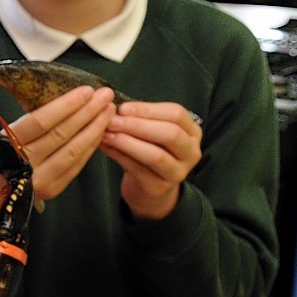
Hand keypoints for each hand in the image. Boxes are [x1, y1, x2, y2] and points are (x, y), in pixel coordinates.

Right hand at [0, 84, 114, 203]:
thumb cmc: (1, 154)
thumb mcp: (5, 134)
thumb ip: (32, 121)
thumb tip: (66, 99)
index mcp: (8, 143)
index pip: (41, 121)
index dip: (66, 105)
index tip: (86, 91)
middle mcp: (23, 163)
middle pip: (61, 134)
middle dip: (87, 112)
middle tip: (104, 96)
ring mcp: (39, 179)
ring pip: (73, 150)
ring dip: (94, 128)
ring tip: (108, 111)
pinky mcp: (53, 188)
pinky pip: (76, 165)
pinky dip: (90, 146)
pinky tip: (99, 132)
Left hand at [100, 100, 201, 220]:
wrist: (150, 188)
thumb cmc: (150, 151)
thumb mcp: (152, 132)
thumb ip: (140, 119)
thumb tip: (115, 107)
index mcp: (192, 132)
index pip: (176, 114)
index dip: (148, 109)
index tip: (122, 108)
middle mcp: (191, 152)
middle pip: (170, 134)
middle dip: (137, 125)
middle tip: (112, 120)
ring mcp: (177, 172)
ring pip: (155, 155)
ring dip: (127, 142)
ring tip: (106, 134)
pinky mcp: (159, 188)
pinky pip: (138, 170)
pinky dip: (119, 156)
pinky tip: (105, 147)